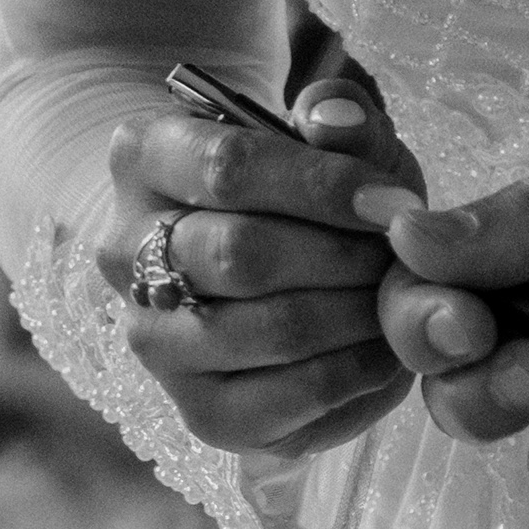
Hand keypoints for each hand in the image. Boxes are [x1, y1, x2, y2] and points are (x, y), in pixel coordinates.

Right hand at [103, 81, 424, 456]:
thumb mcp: (332, 139)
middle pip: (242, 253)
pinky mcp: (200, 411)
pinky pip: (290, 396)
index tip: (394, 202)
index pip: (226, 167)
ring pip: (270, 328)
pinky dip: (358, 372)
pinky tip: (387, 347)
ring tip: (399, 296)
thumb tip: (334, 118)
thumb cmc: (308, 191)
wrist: (282, 271)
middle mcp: (126, 252)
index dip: (323, 186)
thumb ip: (338, 117)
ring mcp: (154, 340)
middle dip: (344, 255)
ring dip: (358, 313)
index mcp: (144, 158)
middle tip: (401, 256)